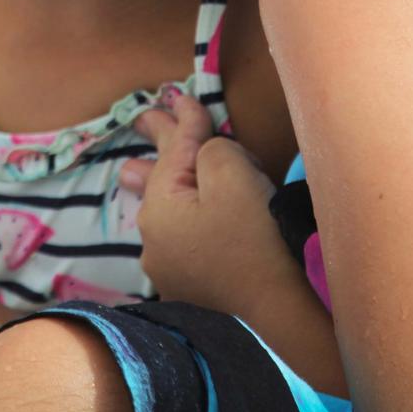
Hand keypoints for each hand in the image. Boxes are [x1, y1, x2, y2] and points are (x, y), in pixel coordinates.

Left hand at [121, 94, 293, 312]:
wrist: (280, 315)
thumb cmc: (257, 240)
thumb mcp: (233, 174)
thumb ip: (210, 149)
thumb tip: (207, 156)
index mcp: (158, 210)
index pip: (172, 152)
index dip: (183, 121)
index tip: (181, 95)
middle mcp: (154, 243)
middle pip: (160, 183)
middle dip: (159, 149)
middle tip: (144, 118)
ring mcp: (170, 273)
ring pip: (168, 214)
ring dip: (164, 186)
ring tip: (133, 170)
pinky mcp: (193, 291)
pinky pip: (183, 240)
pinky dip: (186, 219)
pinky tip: (178, 220)